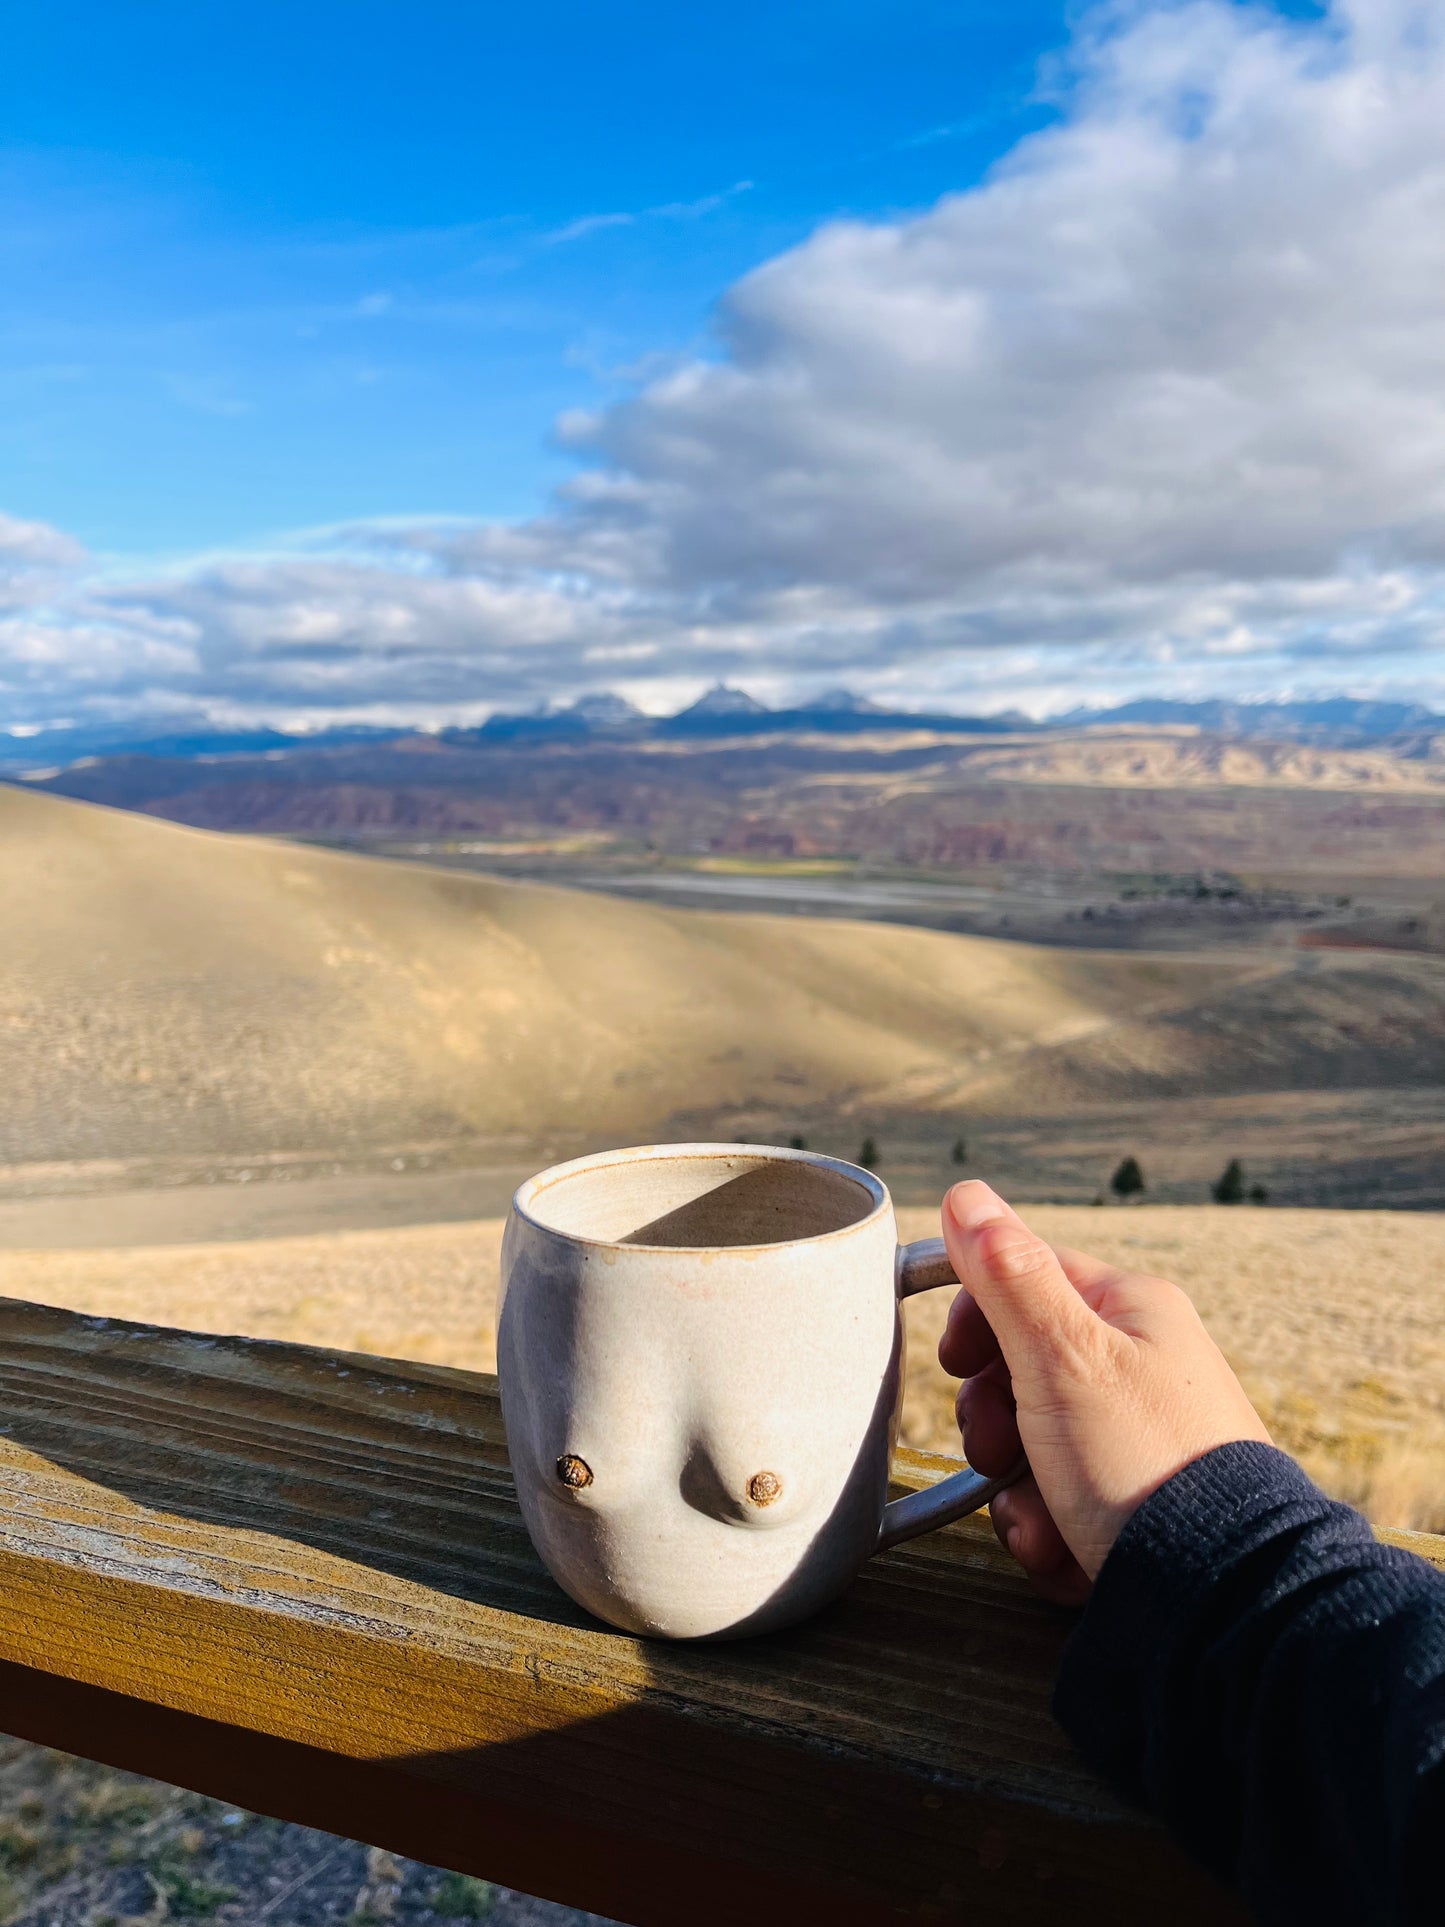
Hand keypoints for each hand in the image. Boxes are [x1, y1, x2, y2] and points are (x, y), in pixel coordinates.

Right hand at [937, 1181, 1270, 1604]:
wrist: (1219, 1595)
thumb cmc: (1143, 1462)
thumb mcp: (1062, 1355)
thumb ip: (1008, 1274)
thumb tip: (966, 1196)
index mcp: (1133, 1311)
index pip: (1028, 1277)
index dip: (977, 1318)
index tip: (955, 1361)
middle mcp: (1145, 1367)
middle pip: (1023, 1370)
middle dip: (992, 1421)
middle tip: (995, 1448)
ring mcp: (1145, 1440)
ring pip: (1036, 1447)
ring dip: (1017, 1490)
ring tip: (1042, 1518)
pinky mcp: (1142, 1506)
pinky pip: (1064, 1505)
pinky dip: (1052, 1532)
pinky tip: (1067, 1552)